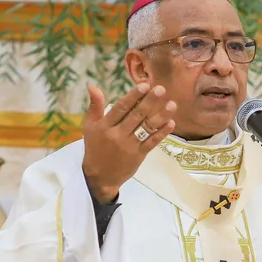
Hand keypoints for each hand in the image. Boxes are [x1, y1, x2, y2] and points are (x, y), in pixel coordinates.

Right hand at [82, 82, 176, 203]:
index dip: (133, 96)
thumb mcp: (89, 126)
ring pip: (146, 128)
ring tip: (172, 104)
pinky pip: (152, 142)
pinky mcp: (139, 155)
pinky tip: (171, 123)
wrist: (100, 177)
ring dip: (160, 116)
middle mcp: (117, 135)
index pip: (120, 108)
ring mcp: (129, 146)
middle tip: (161, 89)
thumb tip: (92, 85)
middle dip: (150, 102)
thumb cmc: (95, 147)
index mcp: (105, 126)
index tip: (144, 85)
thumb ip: (95, 105)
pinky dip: (161, 133)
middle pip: (136, 115)